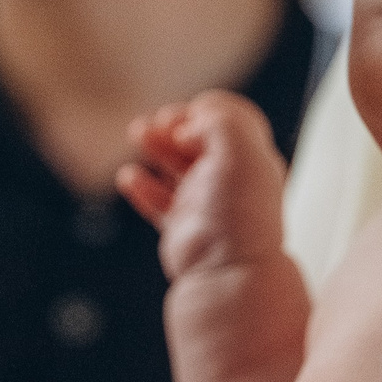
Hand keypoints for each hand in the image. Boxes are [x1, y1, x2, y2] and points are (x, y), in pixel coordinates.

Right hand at [116, 90, 287, 277]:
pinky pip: (158, 202)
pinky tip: (129, 177)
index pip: (229, 118)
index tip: (186, 121)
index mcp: (251, 157)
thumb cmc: (239, 214)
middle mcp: (229, 179)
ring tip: (138, 134)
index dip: (203, 111)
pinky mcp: (182, 226)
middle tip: (155, 123)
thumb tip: (188, 130)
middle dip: (172, 124)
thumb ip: (217, 122)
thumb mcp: (239, 150)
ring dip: (155, 146)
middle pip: (198, 139)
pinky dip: (141, 187)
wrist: (227, 270)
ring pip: (175, 165)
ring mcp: (204, 202)